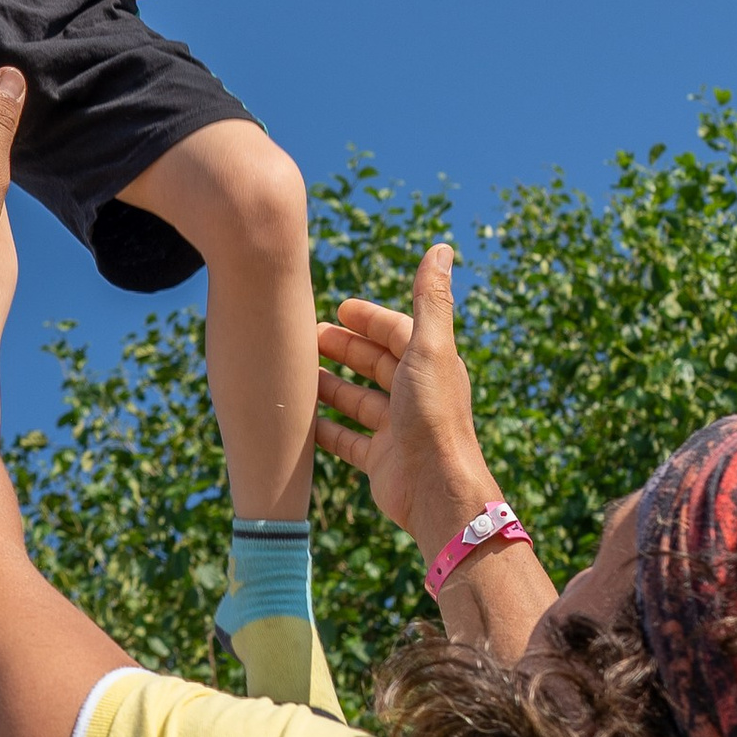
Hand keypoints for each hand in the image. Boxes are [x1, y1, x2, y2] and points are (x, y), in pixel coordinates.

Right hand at [315, 243, 500, 554]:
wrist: (436, 490)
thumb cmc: (433, 415)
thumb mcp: (430, 348)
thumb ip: (431, 298)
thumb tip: (440, 247)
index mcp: (431, 364)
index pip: (397, 331)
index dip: (368, 319)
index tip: (337, 310)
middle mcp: (416, 394)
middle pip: (375, 364)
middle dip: (343, 349)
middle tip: (306, 338)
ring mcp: (398, 429)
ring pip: (358, 400)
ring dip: (329, 385)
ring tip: (296, 373)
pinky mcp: (381, 460)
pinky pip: (347, 439)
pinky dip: (325, 427)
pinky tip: (300, 419)